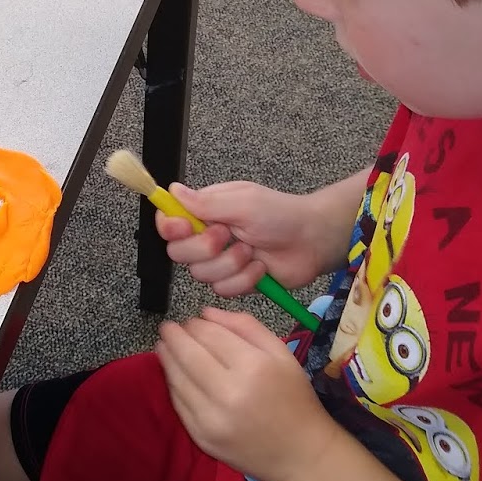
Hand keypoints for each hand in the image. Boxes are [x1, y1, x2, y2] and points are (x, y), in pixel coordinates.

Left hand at [155, 308, 331, 480]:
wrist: (299, 454)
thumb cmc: (294, 399)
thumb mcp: (281, 353)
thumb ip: (245, 326)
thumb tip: (206, 313)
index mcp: (253, 367)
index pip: (210, 335)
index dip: (195, 324)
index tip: (190, 320)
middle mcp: (229, 393)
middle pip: (188, 355)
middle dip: (173, 336)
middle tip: (168, 328)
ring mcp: (211, 419)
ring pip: (178, 379)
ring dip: (167, 358)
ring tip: (164, 346)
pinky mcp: (201, 437)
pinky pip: (178, 404)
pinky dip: (173, 384)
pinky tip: (174, 373)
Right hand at [156, 181, 332, 293]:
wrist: (312, 241)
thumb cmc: (281, 214)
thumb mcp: (244, 202)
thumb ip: (206, 202)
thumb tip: (173, 190)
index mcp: (206, 211)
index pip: (169, 222)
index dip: (170, 228)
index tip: (184, 227)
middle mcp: (208, 237)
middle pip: (178, 253)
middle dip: (204, 249)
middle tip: (228, 235)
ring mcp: (221, 262)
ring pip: (201, 275)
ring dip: (230, 264)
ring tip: (252, 251)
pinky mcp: (235, 282)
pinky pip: (223, 290)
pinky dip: (244, 279)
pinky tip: (260, 267)